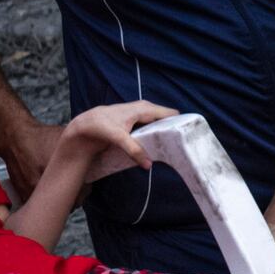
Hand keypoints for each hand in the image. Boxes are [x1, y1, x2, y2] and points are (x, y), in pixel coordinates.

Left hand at [57, 99, 178, 165]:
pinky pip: (153, 128)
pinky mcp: (137, 123)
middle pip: (168, 120)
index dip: (180, 124)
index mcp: (145, 109)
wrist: (86, 125)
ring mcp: (141, 116)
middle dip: (174, 131)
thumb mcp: (118, 138)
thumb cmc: (101, 126)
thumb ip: (134, 149)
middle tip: (183, 147)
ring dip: (166, 135)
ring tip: (174, 149)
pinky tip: (160, 147)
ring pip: (160, 124)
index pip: (171, 114)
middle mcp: (145, 110)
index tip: (189, 137)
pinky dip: (157, 136)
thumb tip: (148, 164)